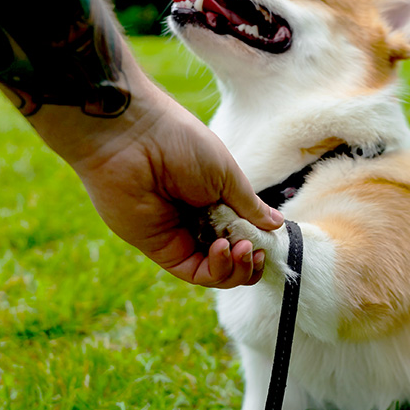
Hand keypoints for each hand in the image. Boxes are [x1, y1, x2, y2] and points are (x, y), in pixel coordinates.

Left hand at [62, 88, 282, 287]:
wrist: (133, 137)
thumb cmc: (180, 143)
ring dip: (236, 269)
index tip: (268, 237)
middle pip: (231, 257)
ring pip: (214, 272)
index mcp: (214, 198)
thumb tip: (277, 225)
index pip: (242, 233)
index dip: (258, 241)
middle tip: (255, 248)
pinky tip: (224, 248)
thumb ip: (249, 206)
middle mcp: (197, 220)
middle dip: (250, 260)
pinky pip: (194, 272)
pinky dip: (216, 270)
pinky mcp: (160, 249)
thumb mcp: (226, 174)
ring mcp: (178, 236)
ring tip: (242, 248)